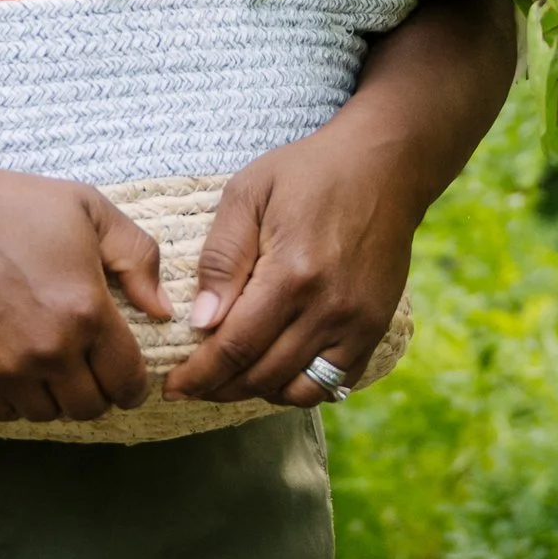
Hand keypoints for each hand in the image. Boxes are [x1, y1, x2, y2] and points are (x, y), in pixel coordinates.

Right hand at [0, 143, 170, 426]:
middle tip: (85, 369)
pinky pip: (4, 414)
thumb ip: (137, 256)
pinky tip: (14, 369)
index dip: (133, 384)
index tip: (124, 376)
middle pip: (91, 407)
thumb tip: (162, 311)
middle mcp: (52, 350)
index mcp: (89, 311)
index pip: (128, 380)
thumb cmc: (11, 205)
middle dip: (96, 392)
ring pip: (48, 415)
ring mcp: (8, 369)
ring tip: (47, 366)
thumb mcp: (88, 209)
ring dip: (54, 397)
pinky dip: (13, 400)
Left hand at [158, 123, 416, 407]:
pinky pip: (336, 381)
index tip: (172, 386)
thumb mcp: (248, 193)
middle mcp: (329, 307)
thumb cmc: (309, 172)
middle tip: (191, 385)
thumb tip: (201, 321)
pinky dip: (301, 387)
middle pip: (263, 375)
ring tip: (229, 380)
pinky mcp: (376, 327)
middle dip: (219, 388)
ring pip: (299, 389)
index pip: (235, 346)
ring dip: (258, 393)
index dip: (199, 374)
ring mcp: (358, 322)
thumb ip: (222, 258)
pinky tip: (275, 372)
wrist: (384, 165)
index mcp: (292, 273)